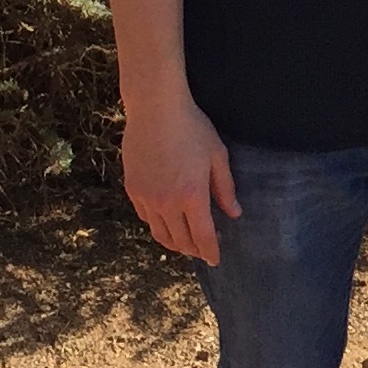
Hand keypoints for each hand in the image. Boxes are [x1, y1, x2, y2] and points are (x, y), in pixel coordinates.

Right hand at [123, 85, 239, 262]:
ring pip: (160, 233)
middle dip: (193, 249)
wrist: (155, 107)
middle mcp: (167, 202)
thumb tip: (234, 213)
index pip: (203, 236)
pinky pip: (145, 217)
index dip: (210, 251)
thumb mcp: (217, 155)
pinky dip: (157, 225)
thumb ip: (225, 187)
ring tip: (183, 243)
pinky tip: (165, 222)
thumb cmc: (191, 127)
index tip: (215, 260)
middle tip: (201, 251)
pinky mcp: (133, 189)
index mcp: (192, 195)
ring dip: (174, 242)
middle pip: (180, 240)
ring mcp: (147, 197)